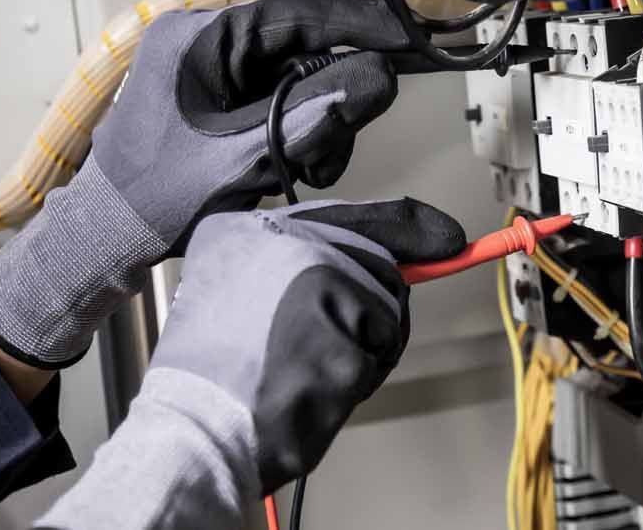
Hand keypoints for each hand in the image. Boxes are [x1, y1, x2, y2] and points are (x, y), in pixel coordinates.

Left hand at [0, 0, 410, 367]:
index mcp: (199, 37)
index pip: (296, 14)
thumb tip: (382, 77)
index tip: (407, 33)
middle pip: (303, 52)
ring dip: (317, 127)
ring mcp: (210, 71)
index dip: (358, 23)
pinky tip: (292, 169)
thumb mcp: (246, 153)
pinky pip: (278, 102)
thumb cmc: (158, 195)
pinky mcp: (216, 99)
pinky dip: (298, 134)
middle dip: (331, 102)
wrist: (106, 236)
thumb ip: (315, 114)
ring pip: (298, 82)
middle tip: (334, 150)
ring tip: (307, 171)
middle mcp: (205, 41)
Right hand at [34, 199, 464, 529]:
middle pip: (378, 264)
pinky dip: (358, 377)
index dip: (408, 226)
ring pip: (386, 308)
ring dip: (364, 348)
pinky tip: (314, 387)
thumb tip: (389, 265)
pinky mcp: (337, 330)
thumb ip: (300, 266)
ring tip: (306, 370)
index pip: (348, 214)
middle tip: (325, 349)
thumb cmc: (216, 375)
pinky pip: (380, 350)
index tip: (446, 238)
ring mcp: (313, 284)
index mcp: (247, 228)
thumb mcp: (236, 291)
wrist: (196, 429)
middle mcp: (280, 241)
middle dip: (374, 312)